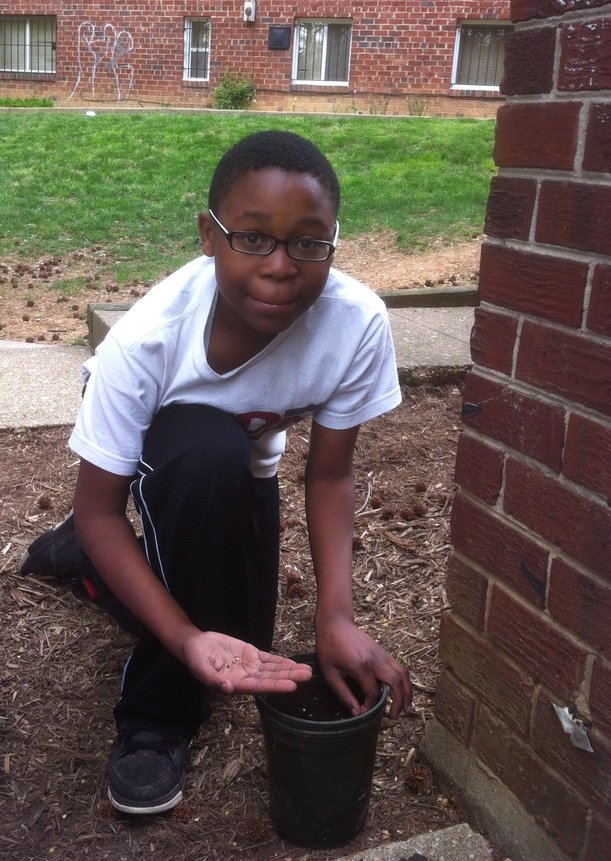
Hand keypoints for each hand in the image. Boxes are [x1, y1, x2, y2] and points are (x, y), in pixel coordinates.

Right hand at [181, 630, 312, 695]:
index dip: (276, 686)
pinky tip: (292, 664)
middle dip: (289, 677)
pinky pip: (268, 659)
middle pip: (271, 678)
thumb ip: (213, 680)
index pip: (260, 687)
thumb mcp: (201, 669)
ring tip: (307, 671)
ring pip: (273, 669)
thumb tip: (227, 688)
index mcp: (235, 684)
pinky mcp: (250, 654)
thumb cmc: (195, 659)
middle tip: (307, 676)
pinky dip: (280, 662)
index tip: (292, 686)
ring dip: (289, 670)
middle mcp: (246, 677)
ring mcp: (249, 666)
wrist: (195, 645)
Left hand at [316, 614, 411, 718]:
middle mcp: (375, 659)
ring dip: (407, 692)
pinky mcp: (384, 652)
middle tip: (394, 716)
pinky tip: (402, 692)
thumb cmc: (329, 648)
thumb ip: (344, 694)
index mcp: (360, 665)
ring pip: (403, 673)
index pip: (373, 692)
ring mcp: (382, 654)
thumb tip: (357, 712)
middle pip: (395, 683)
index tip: (363, 712)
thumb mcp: (330, 673)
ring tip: (407, 708)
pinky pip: (400, 667)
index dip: (371, 706)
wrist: (336, 623)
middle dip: (398, 702)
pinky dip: (404, 681)